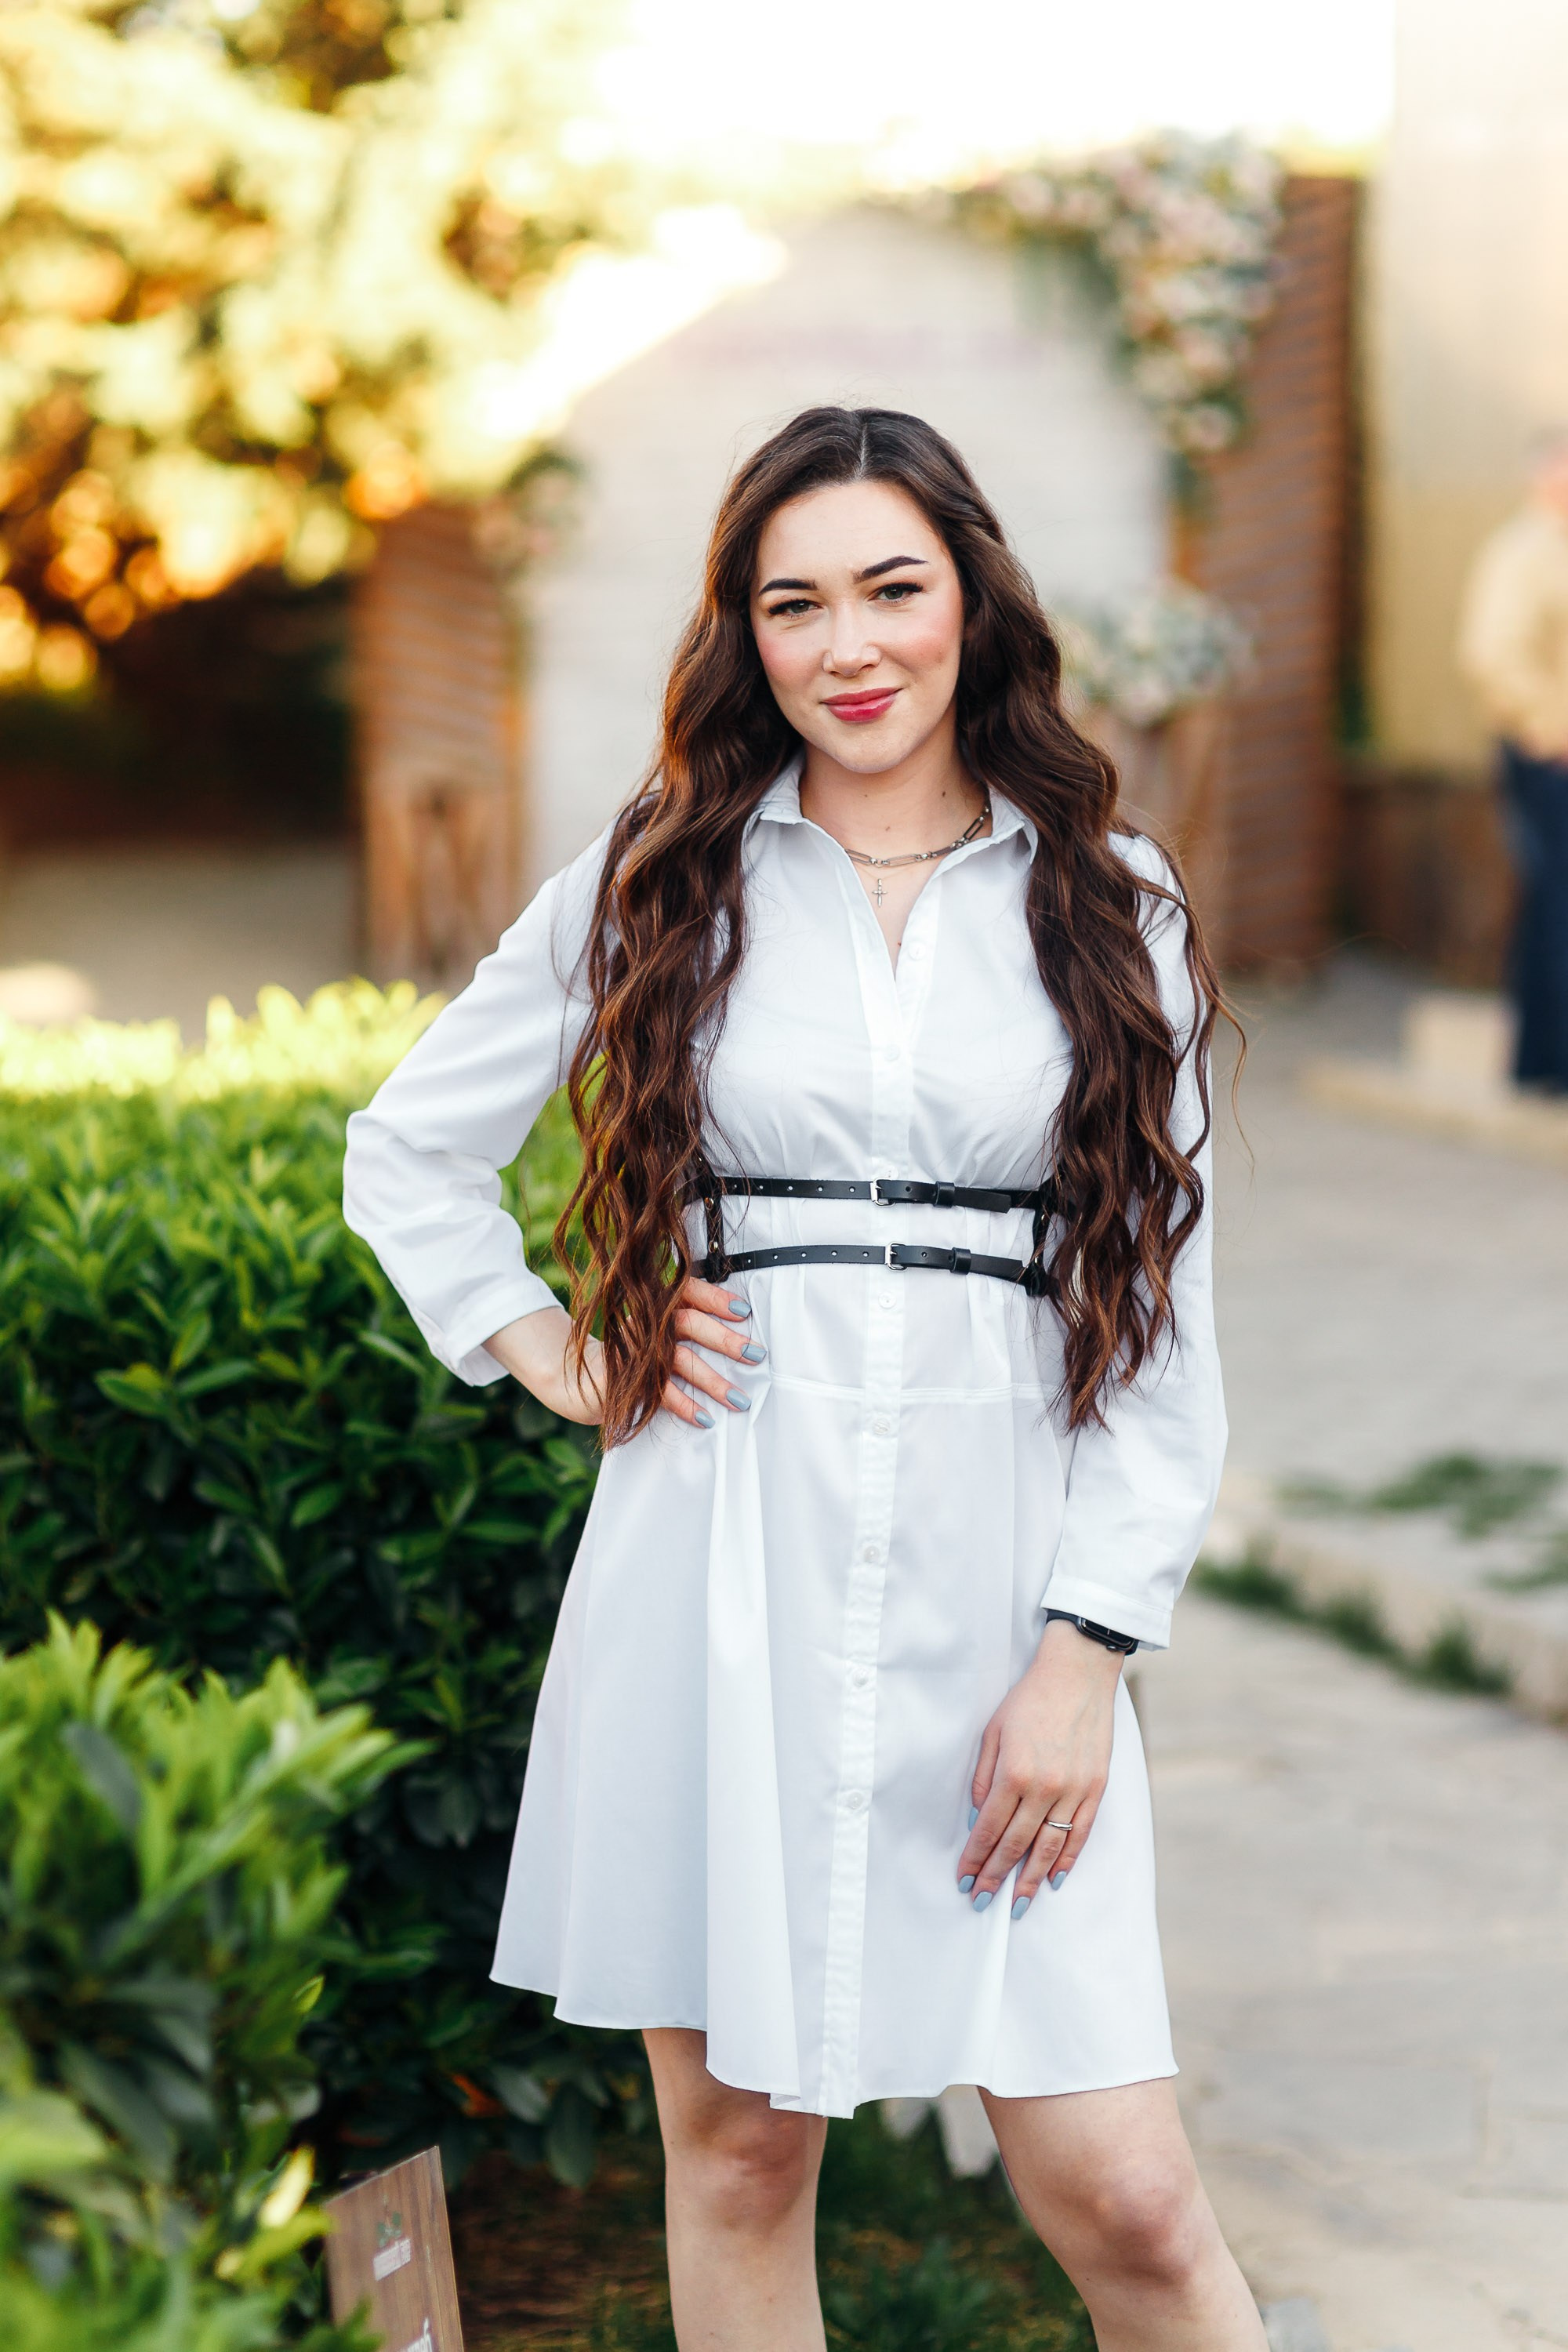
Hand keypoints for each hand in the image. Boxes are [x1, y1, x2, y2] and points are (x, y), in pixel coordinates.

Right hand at [484, 1275, 761, 1428]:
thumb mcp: (652, 1330)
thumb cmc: (628, 1352)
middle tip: (755, 1354)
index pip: (687, 1292)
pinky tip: (705, 1418)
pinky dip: (684, 1406)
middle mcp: (645, 1323)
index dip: (716, 1300)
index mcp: (653, 1303)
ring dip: (713, 1382)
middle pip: (689, 1324)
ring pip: (679, 1361)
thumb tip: (740, 1333)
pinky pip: (659, 1394)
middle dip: (725, 1340)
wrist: (573, 1377)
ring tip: (740, 1399)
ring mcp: (633, 1351)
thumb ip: (683, 1323)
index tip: (744, 1312)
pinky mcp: (623, 1380)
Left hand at [956, 1618, 1120, 1915]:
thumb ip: (983, 1777)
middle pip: (1017, 1844)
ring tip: (1018, 1904)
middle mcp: (1044, 1787)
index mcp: (1013, 1772)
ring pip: (1050, 1846)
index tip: (965, 1879)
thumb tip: (980, 1818)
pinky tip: (1055, 1878)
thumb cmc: (1029, 1699)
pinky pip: (1081, 1833)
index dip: (976, 1857)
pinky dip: (1067, 1858)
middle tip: (982, 1901)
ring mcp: (1074, 1789)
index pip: (990, 1828)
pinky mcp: (1096, 1787)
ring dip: (1032, 1879)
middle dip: (997, 1876)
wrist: (1077, 1674)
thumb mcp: (993, 1731)